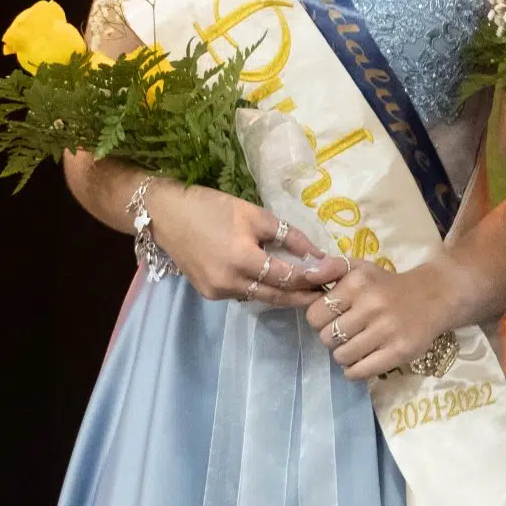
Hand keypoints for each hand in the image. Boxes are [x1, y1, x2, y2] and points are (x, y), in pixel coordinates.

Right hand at [147, 180, 329, 308]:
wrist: (165, 215)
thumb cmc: (211, 207)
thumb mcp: (255, 214)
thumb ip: (289, 236)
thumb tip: (318, 254)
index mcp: (242, 260)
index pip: (288, 277)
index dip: (316, 276)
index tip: (340, 271)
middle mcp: (230, 283)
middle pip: (278, 296)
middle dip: (306, 295)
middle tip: (332, 290)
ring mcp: (217, 292)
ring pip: (262, 298)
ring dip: (287, 295)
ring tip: (311, 288)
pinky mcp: (209, 293)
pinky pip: (245, 295)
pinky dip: (264, 290)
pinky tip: (278, 283)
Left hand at [307, 257, 464, 379]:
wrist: (434, 296)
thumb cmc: (388, 285)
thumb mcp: (360, 268)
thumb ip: (331, 268)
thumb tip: (305, 275)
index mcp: (358, 283)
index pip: (315, 315)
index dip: (320, 319)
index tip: (334, 317)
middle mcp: (372, 305)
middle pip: (326, 338)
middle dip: (333, 337)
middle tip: (348, 331)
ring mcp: (387, 331)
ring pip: (341, 356)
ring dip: (345, 354)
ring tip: (358, 344)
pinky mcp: (399, 352)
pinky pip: (359, 372)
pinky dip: (355, 370)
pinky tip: (363, 359)